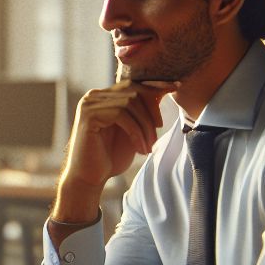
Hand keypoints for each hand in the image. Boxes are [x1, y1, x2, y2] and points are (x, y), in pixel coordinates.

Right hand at [51, 79, 171, 224]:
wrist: (89, 179)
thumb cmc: (110, 158)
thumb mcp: (133, 131)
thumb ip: (142, 113)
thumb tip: (163, 92)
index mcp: (104, 97)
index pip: (133, 84)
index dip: (155, 85)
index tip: (176, 86)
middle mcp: (95, 96)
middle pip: (134, 89)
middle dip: (152, 110)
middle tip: (159, 132)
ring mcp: (90, 103)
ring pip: (130, 101)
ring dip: (145, 125)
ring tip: (148, 147)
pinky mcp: (89, 114)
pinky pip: (121, 113)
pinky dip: (136, 131)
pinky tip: (140, 148)